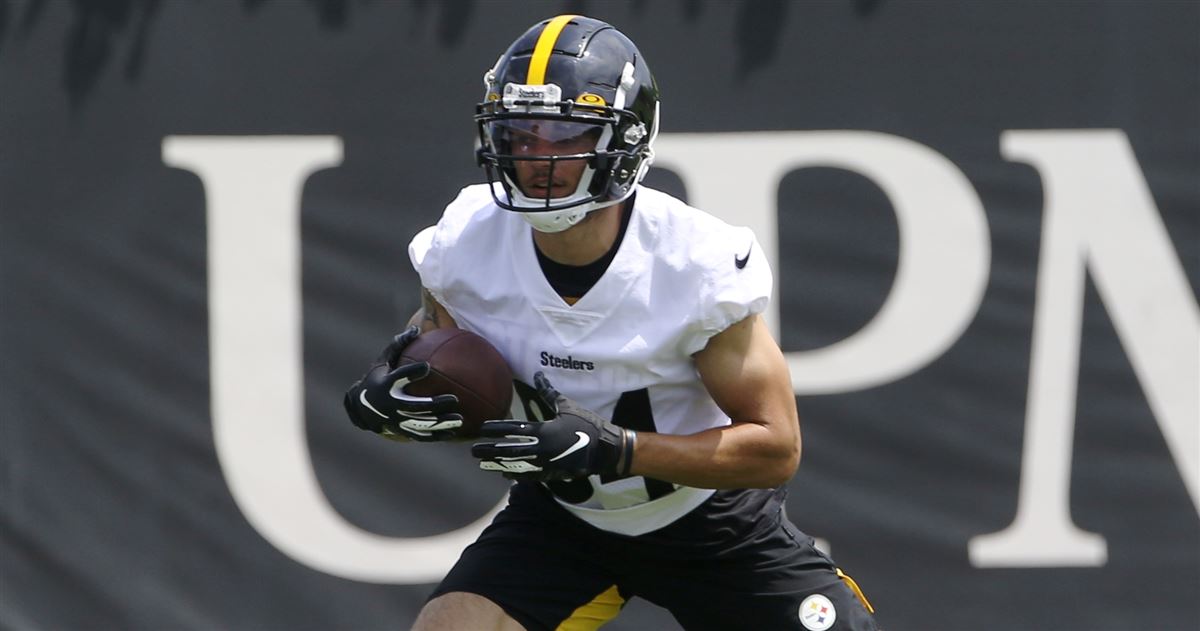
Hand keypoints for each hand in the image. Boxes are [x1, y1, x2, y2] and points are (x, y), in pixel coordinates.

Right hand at [342, 326, 462, 440]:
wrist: (362, 407)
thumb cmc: (378, 377)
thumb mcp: (383, 360)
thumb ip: (399, 345)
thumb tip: (416, 328)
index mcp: (386, 384)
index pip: (399, 377)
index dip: (412, 373)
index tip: (427, 367)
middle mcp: (391, 404)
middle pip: (414, 406)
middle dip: (434, 404)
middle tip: (453, 399)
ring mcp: (396, 420)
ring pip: (421, 424)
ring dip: (440, 423)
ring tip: (459, 419)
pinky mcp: (402, 430)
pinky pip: (421, 434)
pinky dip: (437, 435)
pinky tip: (455, 433)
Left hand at [471, 372, 634, 479]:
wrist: (606, 449)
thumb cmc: (587, 424)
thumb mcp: (567, 406)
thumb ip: (548, 392)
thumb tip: (537, 375)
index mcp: (544, 430)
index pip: (514, 429)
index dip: (496, 429)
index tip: (482, 428)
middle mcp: (542, 448)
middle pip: (509, 450)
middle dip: (490, 450)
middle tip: (473, 450)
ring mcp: (546, 463)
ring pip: (516, 465)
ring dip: (498, 465)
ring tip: (482, 464)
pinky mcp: (552, 473)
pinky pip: (529, 476)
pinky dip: (515, 474)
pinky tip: (503, 474)